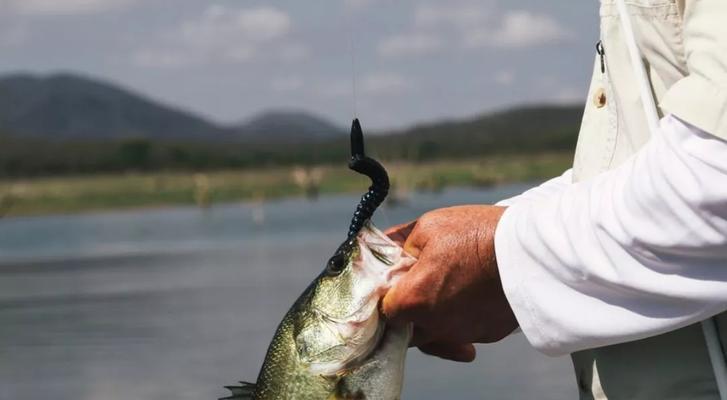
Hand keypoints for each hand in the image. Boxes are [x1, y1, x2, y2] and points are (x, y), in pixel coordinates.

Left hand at [382, 205, 517, 361]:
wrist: (531, 250)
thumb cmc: (477, 234)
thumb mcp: (429, 227)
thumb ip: (398, 243)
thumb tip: (378, 247)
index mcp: (415, 299)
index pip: (384, 309)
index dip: (386, 293)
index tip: (394, 279)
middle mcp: (435, 325)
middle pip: (407, 328)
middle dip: (407, 309)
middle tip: (418, 283)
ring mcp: (462, 334)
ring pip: (434, 336)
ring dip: (432, 317)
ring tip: (444, 289)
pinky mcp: (486, 335)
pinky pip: (462, 333)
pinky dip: (460, 318)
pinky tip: (467, 296)